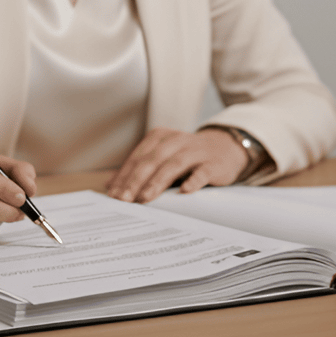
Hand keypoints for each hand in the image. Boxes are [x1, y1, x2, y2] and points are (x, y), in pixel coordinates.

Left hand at [105, 127, 247, 203]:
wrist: (224, 148)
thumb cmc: (187, 157)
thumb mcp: (162, 157)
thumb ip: (139, 168)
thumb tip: (110, 185)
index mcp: (159, 137)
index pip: (138, 157)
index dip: (124, 175)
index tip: (113, 194)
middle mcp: (175, 140)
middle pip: (152, 160)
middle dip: (136, 180)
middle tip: (124, 199)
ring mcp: (195, 151)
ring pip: (173, 164)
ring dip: (157, 181)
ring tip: (145, 197)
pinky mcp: (213, 164)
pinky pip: (202, 172)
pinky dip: (193, 181)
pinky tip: (185, 191)